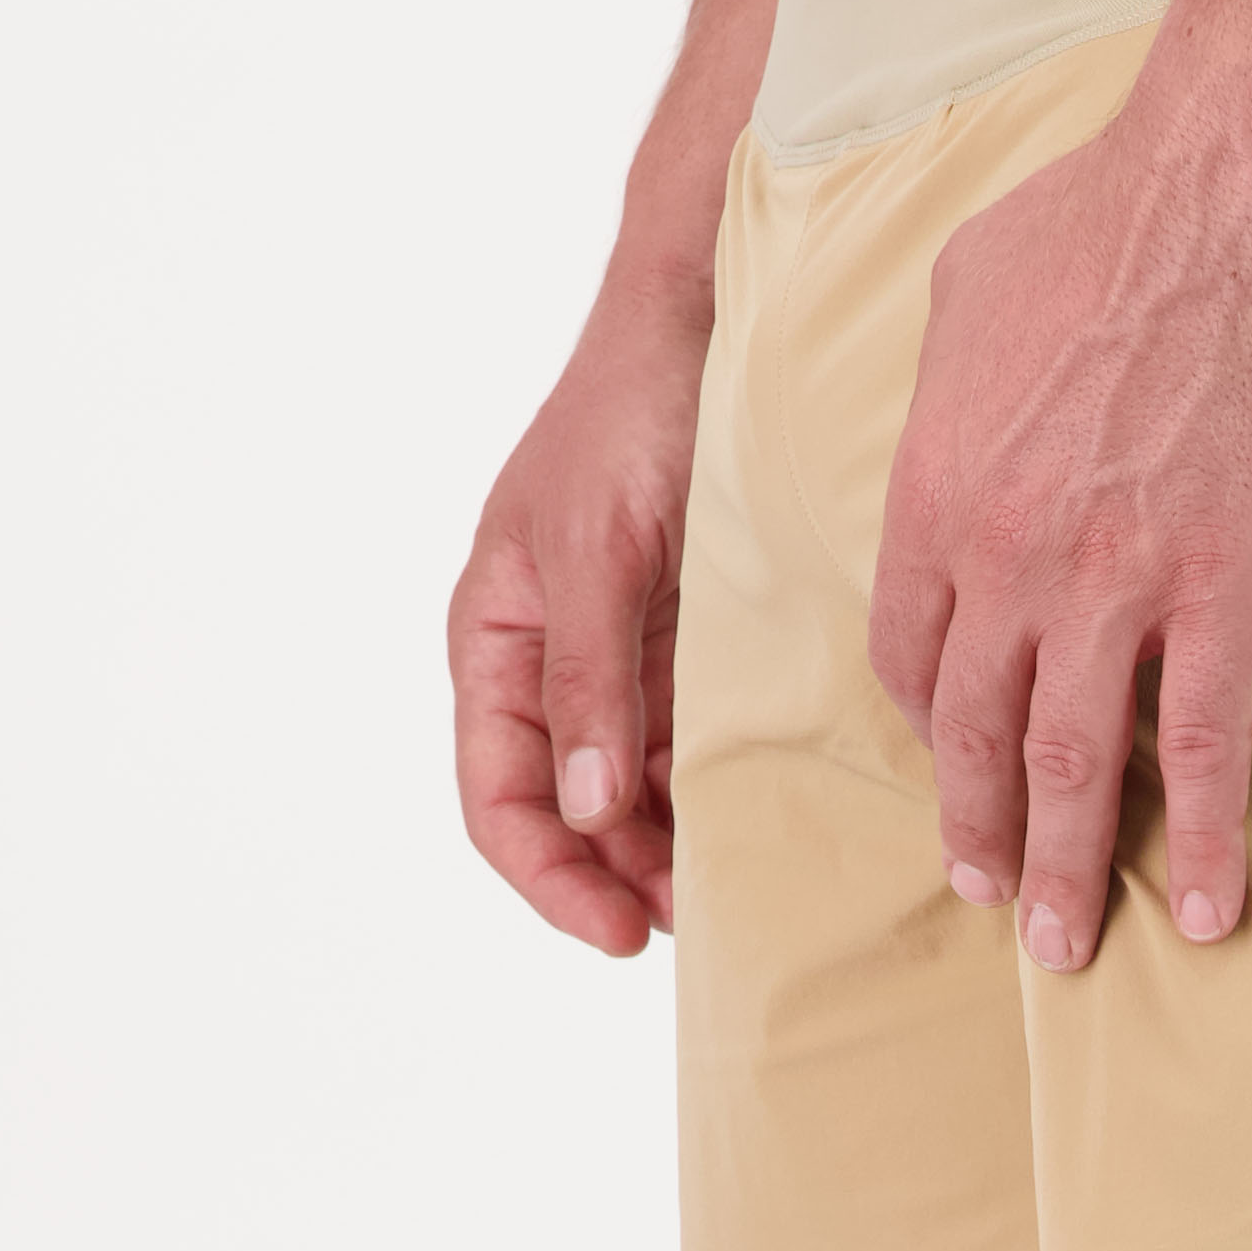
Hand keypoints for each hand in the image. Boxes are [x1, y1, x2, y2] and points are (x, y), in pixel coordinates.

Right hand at [448, 293, 708, 954]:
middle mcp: (548, 659)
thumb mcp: (596, 551)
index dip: (548, 878)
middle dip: (616, 877)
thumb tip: (587, 810)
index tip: (618, 933)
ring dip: (667, 846)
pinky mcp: (686, 642)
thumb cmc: (629, 414)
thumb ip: (588, 681)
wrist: (706, 316)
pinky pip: (687, 742)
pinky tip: (757, 818)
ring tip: (729, 888)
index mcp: (494, 637)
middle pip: (564, 810)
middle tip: (692, 925)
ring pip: (629, 790)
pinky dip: (711, 790)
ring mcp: (619, 655)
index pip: (497, 795)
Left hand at [867, 106, 1251, 973]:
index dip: (926, 725)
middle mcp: (1006, 560)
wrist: (1230, 187)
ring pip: (1070, 766)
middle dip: (976, 837)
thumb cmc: (1102, 213)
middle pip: (972, 736)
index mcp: (932, 493)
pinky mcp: (1222, 587)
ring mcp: (1112, 584)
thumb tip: (952, 429)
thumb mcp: (966, 294)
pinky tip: (1202, 906)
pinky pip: (1201, 746)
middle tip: (985, 901)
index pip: (907, 654)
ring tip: (1065, 946)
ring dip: (1064, 870)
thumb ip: (945, 393)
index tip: (950, 765)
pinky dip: (1196, 838)